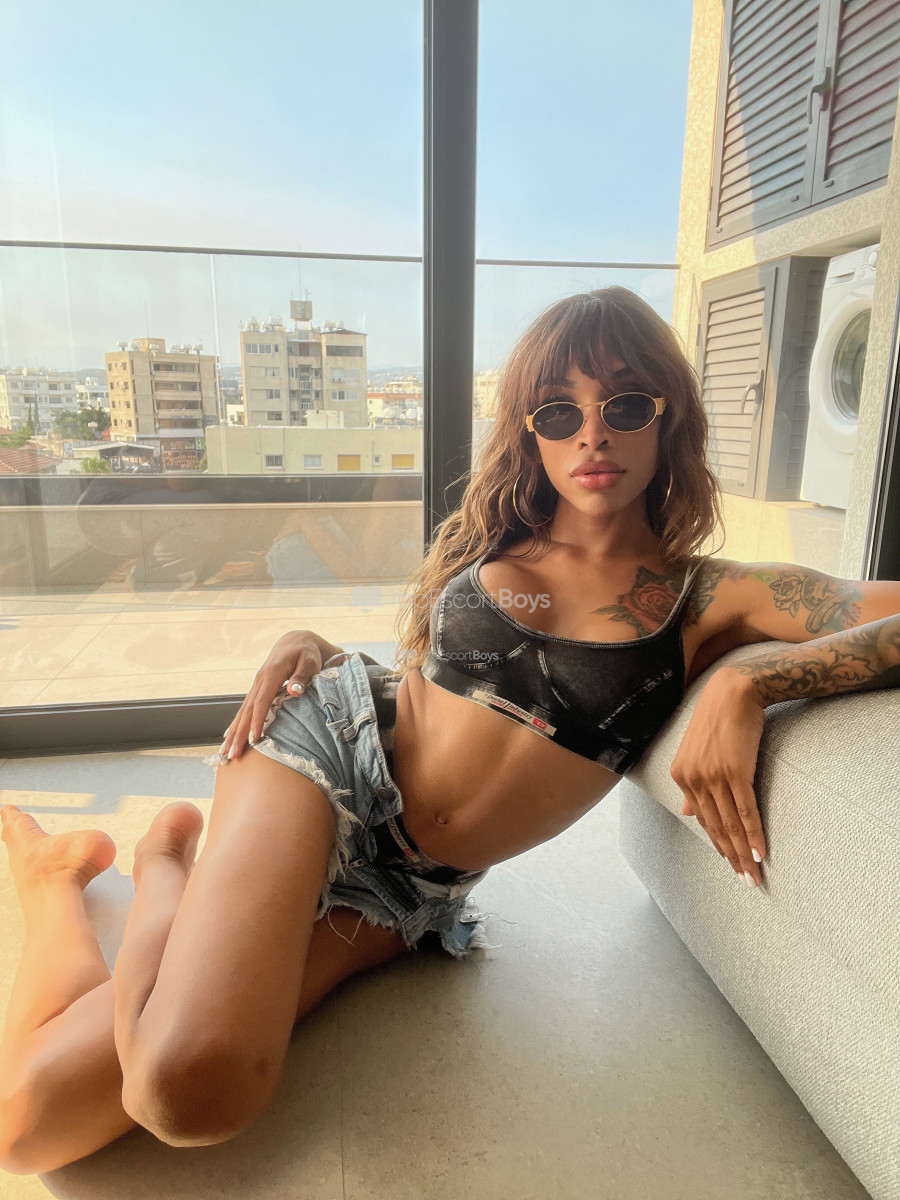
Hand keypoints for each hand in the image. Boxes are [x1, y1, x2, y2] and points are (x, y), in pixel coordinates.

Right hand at [220, 631, 324, 760]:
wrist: (296, 641)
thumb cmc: (307, 653)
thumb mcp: (310, 661)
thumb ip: (302, 676)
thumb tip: (294, 690)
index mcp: (271, 673)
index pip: (261, 701)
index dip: (256, 721)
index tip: (253, 740)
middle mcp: (259, 680)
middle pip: (246, 710)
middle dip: (238, 734)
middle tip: (232, 755)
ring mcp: (256, 685)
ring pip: (242, 712)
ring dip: (233, 733)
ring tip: (225, 753)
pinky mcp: (257, 689)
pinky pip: (244, 709)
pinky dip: (236, 724)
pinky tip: (228, 736)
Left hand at [669, 667, 767, 885]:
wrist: (734, 691)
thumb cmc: (719, 719)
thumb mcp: (696, 751)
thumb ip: (692, 785)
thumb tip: (688, 813)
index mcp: (680, 776)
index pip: (702, 820)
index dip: (718, 844)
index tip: (730, 863)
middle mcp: (693, 778)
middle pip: (715, 827)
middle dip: (731, 857)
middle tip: (745, 881)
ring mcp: (712, 776)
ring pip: (730, 824)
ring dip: (743, 854)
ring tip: (754, 876)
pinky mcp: (734, 771)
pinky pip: (744, 810)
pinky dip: (753, 835)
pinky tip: (759, 854)